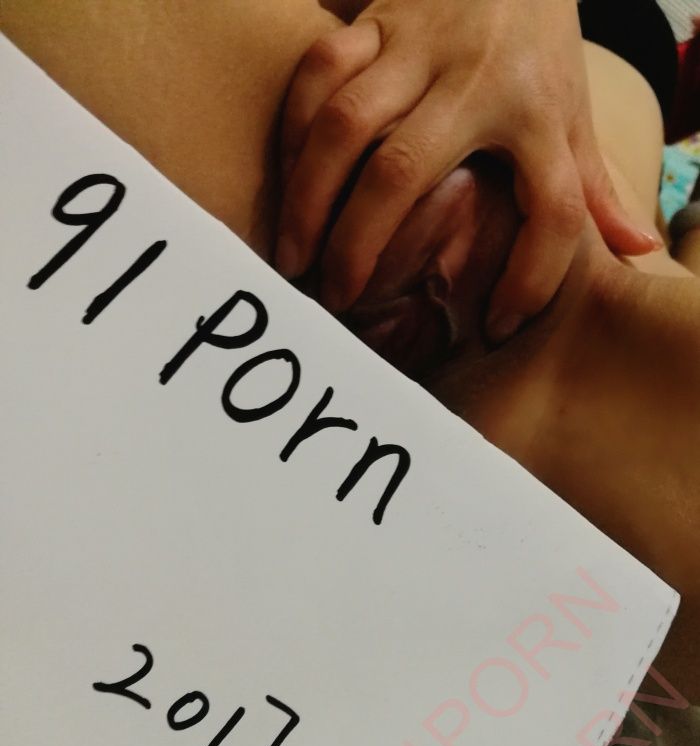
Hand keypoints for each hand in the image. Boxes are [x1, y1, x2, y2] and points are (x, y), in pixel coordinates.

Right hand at [276, 0, 660, 340]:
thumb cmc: (540, 46)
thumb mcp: (575, 111)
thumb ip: (596, 184)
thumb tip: (636, 251)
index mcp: (543, 110)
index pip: (553, 210)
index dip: (531, 280)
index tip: (497, 327)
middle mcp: (476, 79)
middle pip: (402, 172)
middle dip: (358, 245)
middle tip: (335, 299)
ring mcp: (417, 44)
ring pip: (344, 125)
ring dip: (308, 197)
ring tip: (292, 257)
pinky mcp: (374, 17)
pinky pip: (318, 71)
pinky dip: (294, 130)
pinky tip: (287, 179)